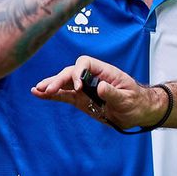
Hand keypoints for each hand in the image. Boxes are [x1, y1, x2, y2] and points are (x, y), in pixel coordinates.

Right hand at [32, 56, 164, 129]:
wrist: (139, 112)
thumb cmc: (137, 102)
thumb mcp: (128, 99)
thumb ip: (113, 93)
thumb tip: (100, 86)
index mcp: (104, 72)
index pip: (85, 63)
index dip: (78, 72)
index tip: (79, 87)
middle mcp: (92, 77)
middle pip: (70, 72)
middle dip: (59, 80)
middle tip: (48, 89)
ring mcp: (84, 88)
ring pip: (64, 83)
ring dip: (51, 85)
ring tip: (37, 89)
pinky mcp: (80, 99)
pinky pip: (64, 95)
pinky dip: (52, 94)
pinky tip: (38, 93)